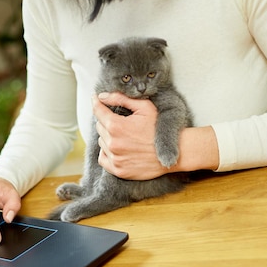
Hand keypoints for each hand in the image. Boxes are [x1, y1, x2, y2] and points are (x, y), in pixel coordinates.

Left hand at [93, 92, 219, 177]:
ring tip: (124, 137)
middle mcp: (112, 143)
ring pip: (101, 142)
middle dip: (107, 122)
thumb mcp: (145, 108)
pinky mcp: (118, 170)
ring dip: (108, 138)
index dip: (97, 103)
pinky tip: (118, 149)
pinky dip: (107, 153)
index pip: (98, 111)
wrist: (170, 154)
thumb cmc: (158, 129)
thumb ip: (121, 99)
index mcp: (116, 126)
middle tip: (121, 123)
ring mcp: (115, 158)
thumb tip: (101, 96)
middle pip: (99, 126)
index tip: (96, 99)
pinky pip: (102, 159)